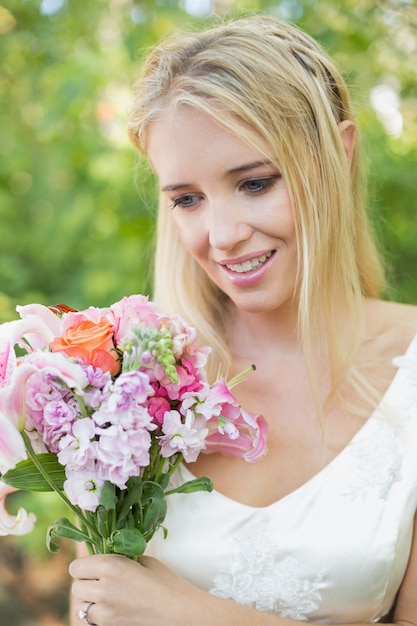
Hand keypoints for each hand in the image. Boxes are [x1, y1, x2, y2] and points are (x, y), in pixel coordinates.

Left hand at [69, 553, 204, 625]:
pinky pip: (91, 620)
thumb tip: (108, 559)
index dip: (85, 566)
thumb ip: (122, 559)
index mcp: (111, 566)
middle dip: (87, 583)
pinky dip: (97, 615)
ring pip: (81, 606)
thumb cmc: (167, 584)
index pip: (77, 566)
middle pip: (76, 586)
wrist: (180, 614)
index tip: (95, 566)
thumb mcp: (145, 561)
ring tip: (108, 597)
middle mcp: (103, 589)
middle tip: (102, 581)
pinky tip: (112, 610)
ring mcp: (104, 613)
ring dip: (90, 600)